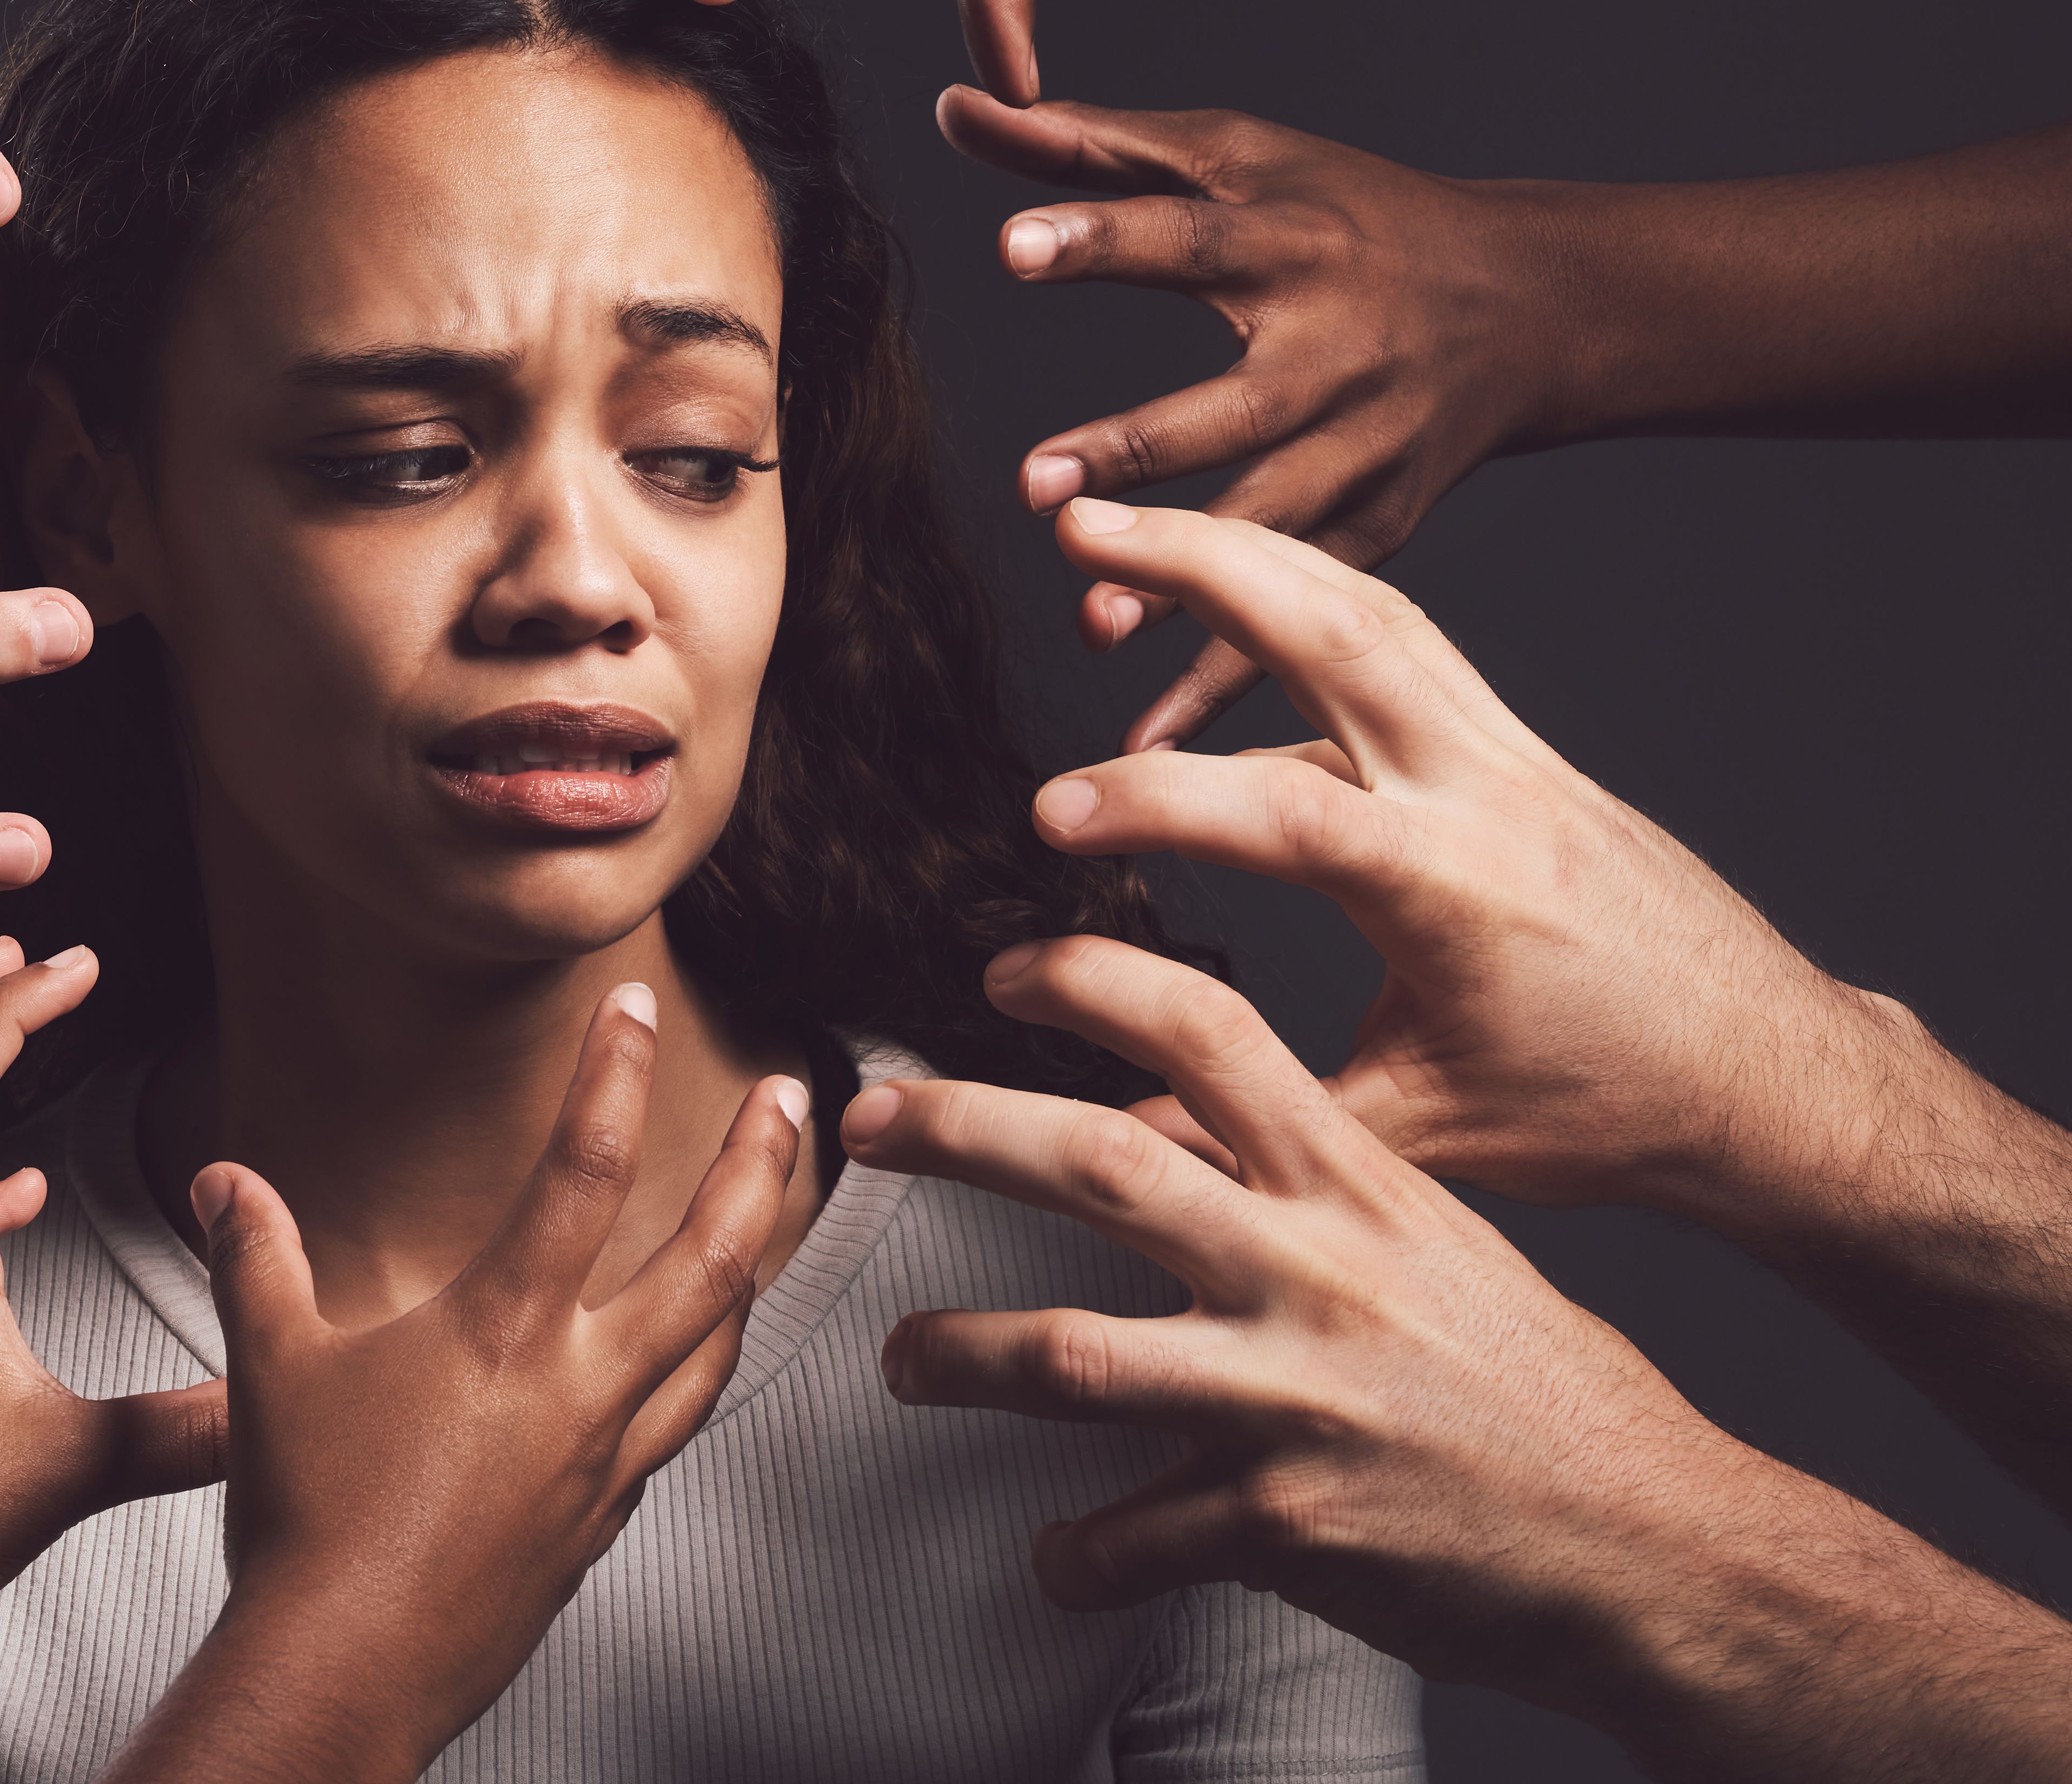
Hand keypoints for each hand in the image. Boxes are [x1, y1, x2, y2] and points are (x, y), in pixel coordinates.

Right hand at [139, 986, 806, 1776]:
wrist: (342, 1670)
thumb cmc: (309, 1526)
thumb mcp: (269, 1366)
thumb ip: (255, 1256)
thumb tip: (222, 1183)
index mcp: (502, 1329)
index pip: (583, 1168)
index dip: (615, 1073)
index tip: (639, 1007)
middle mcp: (576, 1388)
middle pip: (710, 1255)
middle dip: (759, 1165)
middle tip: (791, 1102)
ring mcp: (603, 1461)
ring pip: (716, 1346)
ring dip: (752, 1268)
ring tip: (766, 1223)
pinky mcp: (599, 1523)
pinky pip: (671, 1433)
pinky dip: (690, 1379)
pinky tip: (680, 1367)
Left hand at [844, 937, 1758, 1692]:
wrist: (1656, 1540)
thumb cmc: (1537, 1387)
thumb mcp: (1433, 1246)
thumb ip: (1304, 1195)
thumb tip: (1173, 1148)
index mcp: (1357, 1185)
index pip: (1212, 1027)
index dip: (1096, 981)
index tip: (1002, 966)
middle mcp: (1316, 1270)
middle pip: (1099, 1164)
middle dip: (962, 1132)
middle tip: (866, 1124)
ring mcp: (1296, 1397)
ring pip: (1073, 1353)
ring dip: (961, 1354)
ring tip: (898, 1361)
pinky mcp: (1290, 1522)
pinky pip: (1135, 1535)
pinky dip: (1079, 1553)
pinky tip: (1053, 1557)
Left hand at [945, 89, 1573, 746]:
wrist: (1527, 304)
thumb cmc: (1348, 214)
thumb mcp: (1239, 157)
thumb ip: (1092, 145)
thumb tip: (956, 103)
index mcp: (1292, 240)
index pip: (1186, 235)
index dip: (1101, 236)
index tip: (1010, 247)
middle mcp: (1337, 348)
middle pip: (1234, 401)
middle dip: (1140, 445)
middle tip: (1037, 484)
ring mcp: (1368, 445)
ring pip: (1273, 522)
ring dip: (1189, 579)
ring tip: (1093, 616)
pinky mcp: (1383, 523)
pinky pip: (1302, 607)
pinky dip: (1232, 675)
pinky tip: (1151, 737)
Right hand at [1026, 498, 1905, 1220]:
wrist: (1763, 1076)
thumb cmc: (1610, 1110)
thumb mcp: (1418, 1130)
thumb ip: (1257, 1114)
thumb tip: (1118, 1135)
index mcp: (1460, 893)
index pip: (1288, 812)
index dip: (1157, 802)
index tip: (1051, 817)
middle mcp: (1491, 794)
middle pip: (1340, 631)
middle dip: (1199, 563)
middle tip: (1083, 526)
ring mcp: (1512, 756)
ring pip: (1374, 608)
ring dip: (1249, 550)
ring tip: (1137, 526)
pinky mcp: (1518, 749)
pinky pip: (1406, 643)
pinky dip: (1311, 602)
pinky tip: (1238, 606)